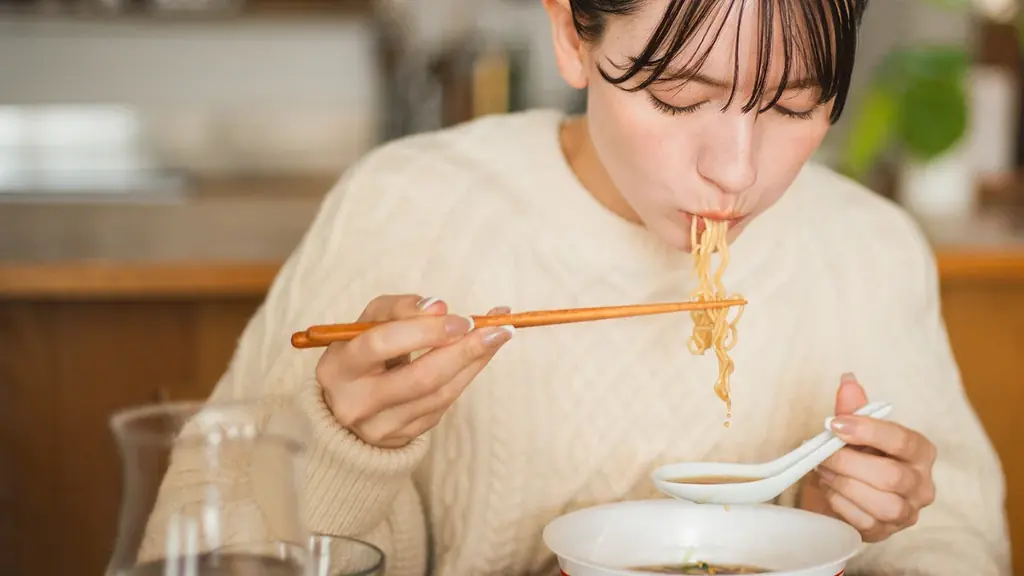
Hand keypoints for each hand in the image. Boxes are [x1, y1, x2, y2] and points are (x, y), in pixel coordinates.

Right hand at [315, 294, 514, 448]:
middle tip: (496, 329)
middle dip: (463, 351)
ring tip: (498, 335)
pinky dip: (467, 376)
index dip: (424, 330)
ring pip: (439, 394)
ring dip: (474, 362)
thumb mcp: (368, 324)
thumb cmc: (361, 355)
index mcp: (339, 367)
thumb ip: (400, 309)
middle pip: (419, 378)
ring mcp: (380, 426)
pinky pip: (444, 404)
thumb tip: (439, 308)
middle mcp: (355, 402)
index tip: (461, 319)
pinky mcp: (404, 436)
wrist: (346, 406)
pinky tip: (481, 355)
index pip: (381, 344)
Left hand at [801, 374, 936, 541]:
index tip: (833, 423)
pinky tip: (830, 491)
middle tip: (822, 454)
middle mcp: (922, 484)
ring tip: (824, 471)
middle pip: (891, 476)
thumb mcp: (855, 429)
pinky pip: (866, 523)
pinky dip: (841, 505)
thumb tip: (848, 380)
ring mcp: (907, 513)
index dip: (868, 431)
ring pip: (883, 505)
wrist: (846, 489)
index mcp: (920, 452)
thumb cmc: (858, 454)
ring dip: (844, 485)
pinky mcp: (887, 533)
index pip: (903, 440)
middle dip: (848, 463)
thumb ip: (854, 407)